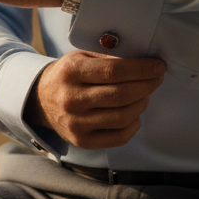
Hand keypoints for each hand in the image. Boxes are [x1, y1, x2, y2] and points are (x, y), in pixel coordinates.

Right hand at [26, 51, 166, 148]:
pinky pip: (119, 137)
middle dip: (147, 86)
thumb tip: (143, 65)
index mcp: (71, 72)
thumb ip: (109, 60)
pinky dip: (133, 124)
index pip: (114, 71)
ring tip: (144, 95)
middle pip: (122, 95)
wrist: (40, 100)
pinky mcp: (82, 140)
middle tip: (156, 79)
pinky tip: (134, 113)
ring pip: (123, 116)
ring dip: (142, 104)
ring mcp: (76, 123)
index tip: (158, 66)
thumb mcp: (81, 57)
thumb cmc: (66, 76)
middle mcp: (72, 99)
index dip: (142, 69)